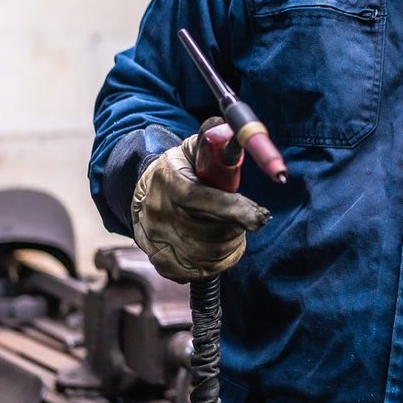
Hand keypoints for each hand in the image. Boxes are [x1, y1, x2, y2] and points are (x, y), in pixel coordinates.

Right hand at [131, 121, 269, 282]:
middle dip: (237, 226)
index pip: (205, 201)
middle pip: (211, 232)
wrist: (142, 194)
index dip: (236, 210)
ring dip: (230, 243)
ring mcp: (156, 241)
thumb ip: (214, 140)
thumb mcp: (191, 149)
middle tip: (247, 217)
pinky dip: (217, 261)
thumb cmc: (179, 169)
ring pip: (210, 254)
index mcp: (168, 182)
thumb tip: (238, 131)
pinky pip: (200, 271)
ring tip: (231, 228)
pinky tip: (217, 245)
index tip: (260, 217)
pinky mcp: (161, 261)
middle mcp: (157, 214)